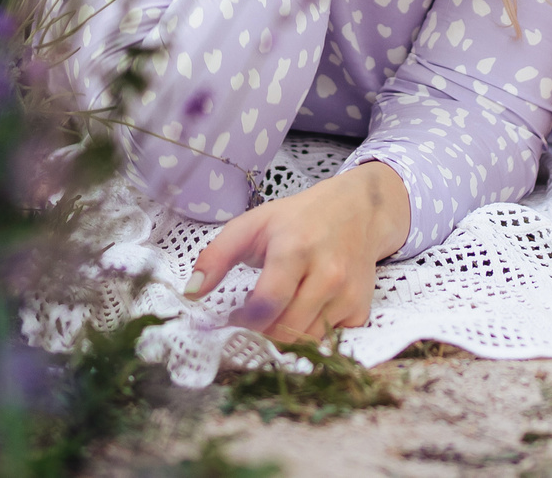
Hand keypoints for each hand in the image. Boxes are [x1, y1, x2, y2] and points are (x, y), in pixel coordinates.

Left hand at [185, 162, 407, 345]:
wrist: (357, 211)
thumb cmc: (297, 219)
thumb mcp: (252, 225)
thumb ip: (216, 256)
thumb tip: (190, 294)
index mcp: (295, 250)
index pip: (268, 303)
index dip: (243, 320)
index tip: (233, 315)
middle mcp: (328, 275)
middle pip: (285, 330)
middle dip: (261, 331)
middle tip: (252, 317)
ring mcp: (348, 294)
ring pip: (305, 341)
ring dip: (284, 336)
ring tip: (276, 312)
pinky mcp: (360, 310)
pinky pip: (327, 339)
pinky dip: (309, 334)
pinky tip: (303, 311)